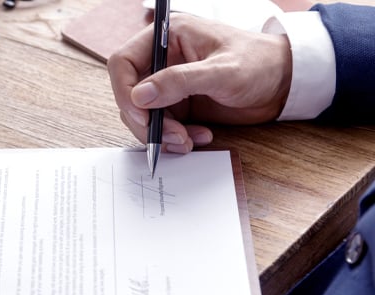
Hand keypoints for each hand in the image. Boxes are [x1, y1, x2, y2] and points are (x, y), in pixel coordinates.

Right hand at [107, 13, 291, 152]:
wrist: (286, 83)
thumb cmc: (260, 64)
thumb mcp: (222, 72)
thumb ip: (179, 81)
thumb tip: (139, 96)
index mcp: (167, 37)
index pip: (123, 62)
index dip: (124, 90)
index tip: (141, 114)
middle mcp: (162, 59)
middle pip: (129, 94)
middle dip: (146, 121)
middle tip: (169, 138)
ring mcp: (169, 84)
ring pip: (143, 115)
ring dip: (161, 134)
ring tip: (188, 141)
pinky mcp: (178, 104)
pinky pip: (162, 126)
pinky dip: (174, 138)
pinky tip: (199, 137)